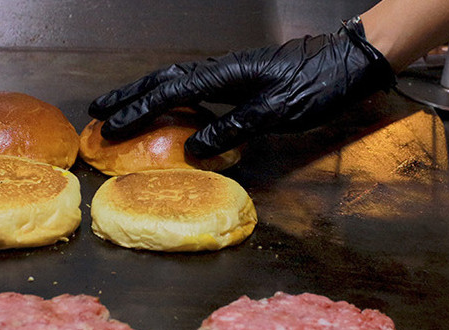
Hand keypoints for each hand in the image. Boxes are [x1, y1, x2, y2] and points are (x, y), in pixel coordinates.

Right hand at [88, 17, 394, 157]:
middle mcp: (222, 70)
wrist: (349, 63)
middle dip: (129, 95)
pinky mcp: (241, 81)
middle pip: (163, 79)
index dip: (137, 112)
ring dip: (146, 93)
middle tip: (98, 110)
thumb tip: (194, 148)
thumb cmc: (319, 85)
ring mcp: (231, 73)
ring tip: (122, 106)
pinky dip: (172, 98)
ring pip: (176, 80)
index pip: (170, 94)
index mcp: (225, 75)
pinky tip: (172, 110)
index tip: (109, 128)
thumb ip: (235, 128)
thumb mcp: (278, 112)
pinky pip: (194, 88)